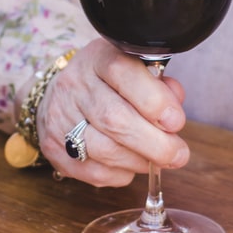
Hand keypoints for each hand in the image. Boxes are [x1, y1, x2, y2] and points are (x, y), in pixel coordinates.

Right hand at [37, 38, 189, 186]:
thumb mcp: (136, 69)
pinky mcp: (54, 148)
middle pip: (114, 118)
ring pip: (104, 150)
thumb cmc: (109, 82)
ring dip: (140, 161)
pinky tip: (131, 166)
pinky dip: (121, 174)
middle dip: (155, 143)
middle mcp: (74, 85)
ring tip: (158, 160)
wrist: (62, 95)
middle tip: (178, 154)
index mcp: (98, 58)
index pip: (122, 72)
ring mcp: (60, 118)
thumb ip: (159, 86)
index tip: (176, 121)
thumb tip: (174, 111)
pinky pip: (94, 172)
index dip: (154, 100)